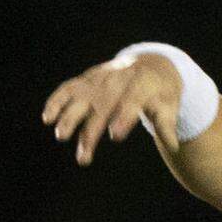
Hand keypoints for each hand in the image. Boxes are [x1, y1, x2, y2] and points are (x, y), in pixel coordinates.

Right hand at [41, 52, 180, 163]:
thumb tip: (173, 145)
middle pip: (103, 104)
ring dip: (70, 115)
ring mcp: (102, 77)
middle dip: (91, 129)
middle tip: (84, 155)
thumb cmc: (162, 93)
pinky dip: (58, 99)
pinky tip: (47, 117)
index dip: (124, 118)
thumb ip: (167, 124)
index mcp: (143, 84)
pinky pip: (70, 87)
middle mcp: (120, 78)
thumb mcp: (169, 105)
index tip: (114, 137)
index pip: (132, 101)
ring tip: (61, 136)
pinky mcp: (89, 78)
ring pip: (83, 96)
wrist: (153, 66)